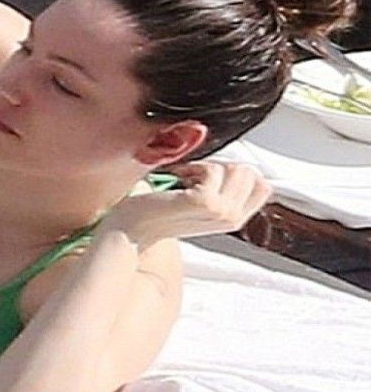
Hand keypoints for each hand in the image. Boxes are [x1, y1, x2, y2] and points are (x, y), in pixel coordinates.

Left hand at [99, 162, 272, 247]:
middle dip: (218, 166)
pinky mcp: (206, 203)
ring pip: (235, 168)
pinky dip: (191, 167)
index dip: (233, 172)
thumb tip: (239, 162)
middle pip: (249, 171)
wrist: (130, 228)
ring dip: (204, 166)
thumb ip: (222, 186)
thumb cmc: (157, 210)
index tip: (203, 178)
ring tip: (182, 180)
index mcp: (234, 218)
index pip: (262, 184)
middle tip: (189, 179)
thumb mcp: (198, 198)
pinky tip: (175, 180)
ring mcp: (222, 212)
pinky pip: (213, 169)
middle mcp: (233, 219)